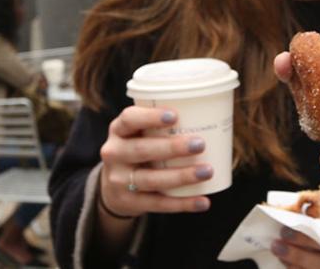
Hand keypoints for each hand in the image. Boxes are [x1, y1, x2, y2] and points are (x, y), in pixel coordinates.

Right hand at [95, 104, 212, 220]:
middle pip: (141, 150)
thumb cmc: (136, 150)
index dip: (150, 117)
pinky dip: (183, 203)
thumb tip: (207, 116)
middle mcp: (114, 154)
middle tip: (200, 144)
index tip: (174, 116)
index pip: (129, 119)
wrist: (112, 189)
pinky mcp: (129, 203)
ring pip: (151, 179)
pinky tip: (203, 202)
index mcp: (118, 131)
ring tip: (207, 171)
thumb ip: (159, 126)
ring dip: (181, 176)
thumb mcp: (137, 134)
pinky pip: (158, 204)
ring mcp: (119, 180)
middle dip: (172, 148)